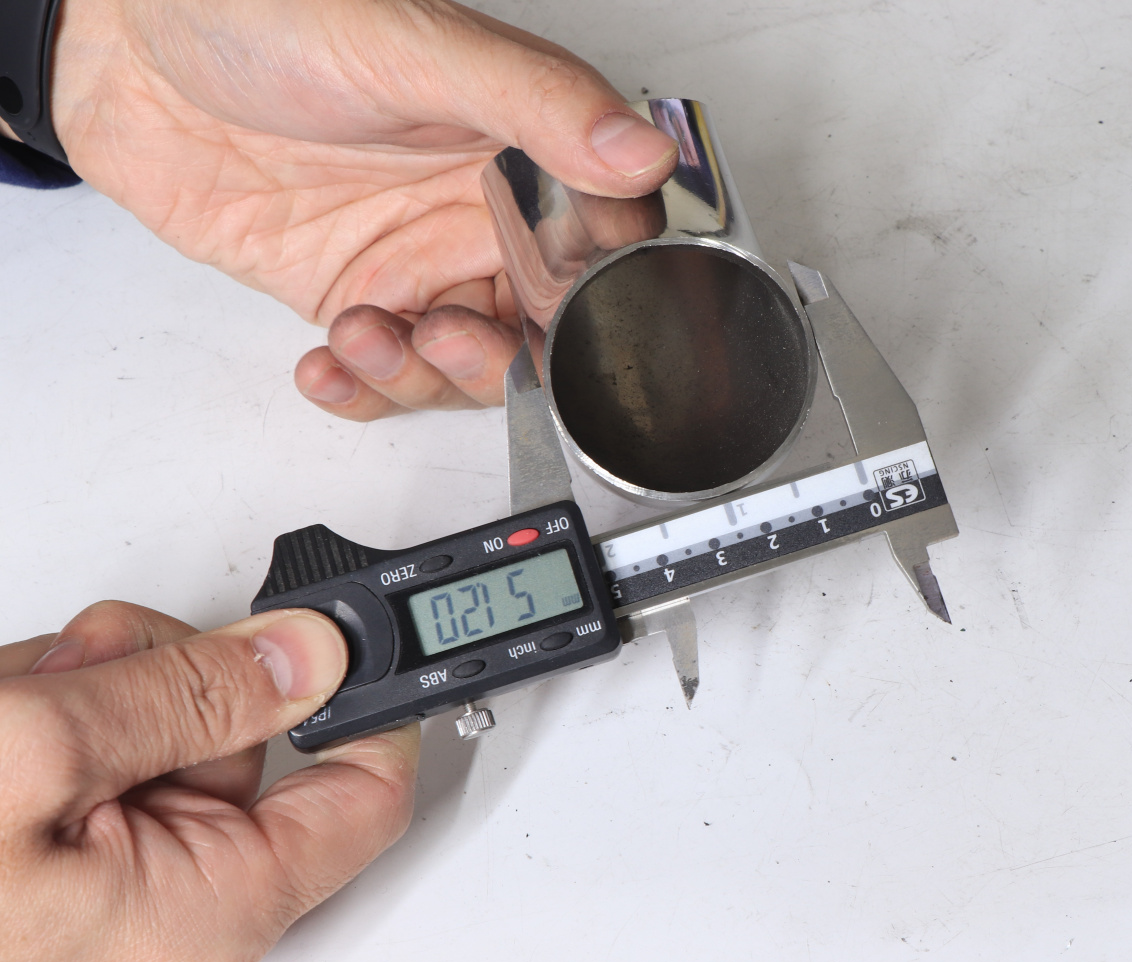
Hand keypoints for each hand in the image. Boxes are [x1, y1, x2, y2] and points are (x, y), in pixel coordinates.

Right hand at [0, 601, 419, 961]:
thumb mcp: (48, 759)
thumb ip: (189, 694)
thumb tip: (310, 655)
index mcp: (213, 908)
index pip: (370, 794)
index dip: (374, 699)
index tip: (355, 623)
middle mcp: (178, 903)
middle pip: (248, 732)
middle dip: (167, 669)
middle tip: (89, 669)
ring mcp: (114, 878)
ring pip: (164, 720)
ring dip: (92, 683)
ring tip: (16, 704)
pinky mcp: (58, 854)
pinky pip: (99, 745)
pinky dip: (51, 707)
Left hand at [48, 0, 678, 419]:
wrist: (124, 38)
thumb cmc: (261, 11)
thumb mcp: (413, 49)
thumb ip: (536, 105)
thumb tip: (642, 155)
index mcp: (523, 145)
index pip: (604, 247)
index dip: (594, 300)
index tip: (556, 318)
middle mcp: (479, 209)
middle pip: (545, 329)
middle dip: (506, 361)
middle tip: (451, 337)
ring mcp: (416, 256)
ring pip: (470, 365)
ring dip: (426, 376)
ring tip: (368, 331)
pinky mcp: (352, 291)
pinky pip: (387, 372)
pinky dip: (366, 389)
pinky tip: (331, 362)